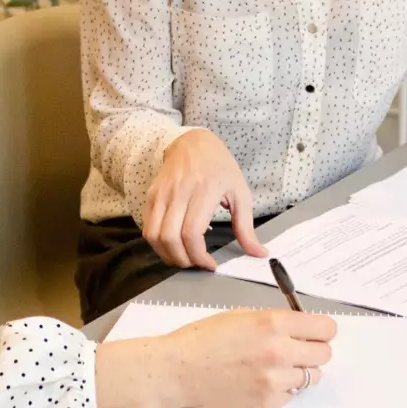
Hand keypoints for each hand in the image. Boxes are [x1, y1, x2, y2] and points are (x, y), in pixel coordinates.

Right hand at [94, 309, 336, 407]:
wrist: (176, 370)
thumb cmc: (203, 339)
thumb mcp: (242, 315)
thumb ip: (275, 321)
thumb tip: (301, 327)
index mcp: (273, 323)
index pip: (325, 328)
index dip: (321, 330)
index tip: (314, 332)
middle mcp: (279, 352)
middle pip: (324, 354)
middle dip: (313, 349)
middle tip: (296, 349)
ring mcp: (274, 380)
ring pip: (312, 377)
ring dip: (300, 371)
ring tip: (277, 367)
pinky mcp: (267, 402)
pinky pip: (292, 394)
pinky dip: (284, 388)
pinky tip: (262, 381)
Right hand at [143, 129, 267, 269]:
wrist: (193, 143)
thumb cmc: (220, 168)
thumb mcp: (241, 193)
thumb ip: (246, 227)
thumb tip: (259, 253)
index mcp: (204, 191)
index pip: (192, 233)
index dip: (198, 256)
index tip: (210, 264)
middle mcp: (179, 192)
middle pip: (170, 238)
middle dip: (183, 260)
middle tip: (196, 264)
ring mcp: (162, 194)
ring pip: (154, 236)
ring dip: (167, 255)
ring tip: (184, 258)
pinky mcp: (151, 196)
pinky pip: (148, 228)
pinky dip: (158, 244)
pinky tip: (173, 245)